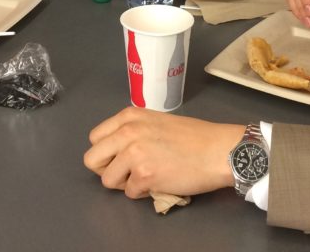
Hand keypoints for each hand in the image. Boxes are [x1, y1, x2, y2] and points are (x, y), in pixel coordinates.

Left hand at [84, 107, 242, 198]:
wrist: (218, 150)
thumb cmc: (193, 137)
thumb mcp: (155, 122)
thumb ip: (133, 132)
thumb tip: (117, 152)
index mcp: (128, 116)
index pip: (95, 138)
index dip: (106, 153)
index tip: (121, 159)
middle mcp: (126, 132)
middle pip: (92, 159)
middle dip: (107, 170)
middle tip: (128, 174)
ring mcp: (133, 153)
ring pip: (107, 180)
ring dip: (124, 184)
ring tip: (146, 178)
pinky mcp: (144, 175)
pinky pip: (129, 193)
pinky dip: (142, 193)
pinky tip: (160, 182)